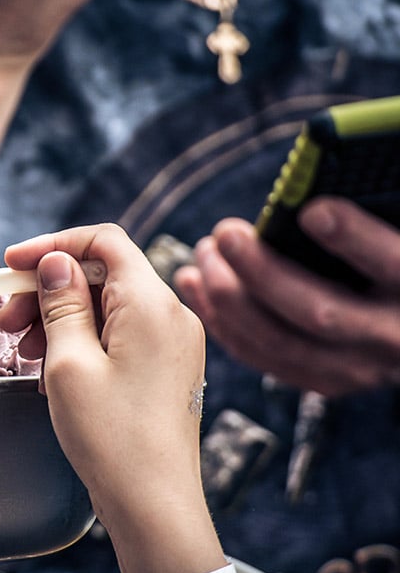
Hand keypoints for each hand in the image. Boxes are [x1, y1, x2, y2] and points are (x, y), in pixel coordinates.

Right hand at [0, 223, 222, 572]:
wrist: (154, 505)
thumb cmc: (111, 438)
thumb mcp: (68, 364)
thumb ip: (60, 304)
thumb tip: (55, 263)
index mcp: (152, 304)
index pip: (104, 241)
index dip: (52, 245)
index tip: (10, 265)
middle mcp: (172, 315)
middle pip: (103, 273)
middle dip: (49, 288)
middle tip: (7, 320)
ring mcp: (174, 344)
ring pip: (109, 306)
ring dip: (61, 317)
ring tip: (25, 353)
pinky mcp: (168, 369)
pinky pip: (121, 335)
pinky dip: (82, 340)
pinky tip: (53, 371)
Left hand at [173, 198, 399, 396]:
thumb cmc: (393, 257)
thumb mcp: (395, 234)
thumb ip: (370, 216)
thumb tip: (310, 191)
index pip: (393, 264)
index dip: (353, 240)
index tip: (312, 211)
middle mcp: (391, 337)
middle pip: (318, 313)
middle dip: (262, 273)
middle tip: (225, 233)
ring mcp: (356, 368)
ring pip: (279, 341)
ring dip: (228, 298)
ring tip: (202, 254)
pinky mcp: (325, 380)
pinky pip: (261, 356)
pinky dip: (220, 321)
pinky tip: (192, 284)